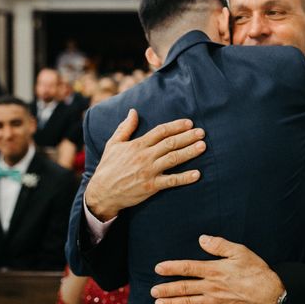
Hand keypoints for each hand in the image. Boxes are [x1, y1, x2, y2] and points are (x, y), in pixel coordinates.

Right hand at [85, 109, 205, 220]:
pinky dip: (185, 178)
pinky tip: (197, 174)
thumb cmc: (108, 167)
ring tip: (202, 146)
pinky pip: (171, 181)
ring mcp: (149, 171)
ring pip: (173, 159)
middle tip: (202, 133)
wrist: (102, 193)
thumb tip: (133, 111)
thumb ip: (125, 127)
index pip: (161, 132)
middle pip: (170, 143)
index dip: (176, 126)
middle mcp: (145, 156)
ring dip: (189, 152)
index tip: (189, 123)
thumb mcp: (113, 144)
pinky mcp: (151, 186)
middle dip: (187, 137)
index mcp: (137, 145)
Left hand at [152, 235, 284, 303]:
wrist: (270, 293)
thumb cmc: (256, 270)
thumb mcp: (240, 251)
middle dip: (166, 289)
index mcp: (215, 270)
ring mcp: (215, 302)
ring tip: (159, 303)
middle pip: (184, 288)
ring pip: (189, 303)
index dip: (172, 268)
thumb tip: (202, 239)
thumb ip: (219, 245)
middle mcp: (212, 287)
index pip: (188, 268)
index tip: (158, 268)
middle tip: (153, 290)